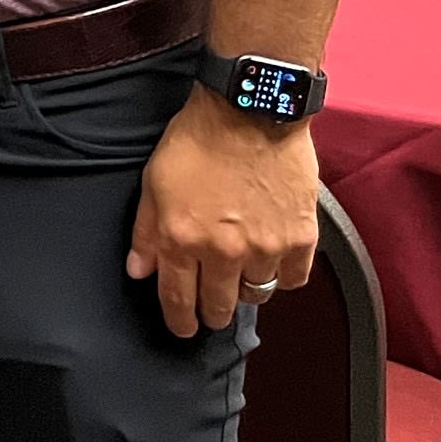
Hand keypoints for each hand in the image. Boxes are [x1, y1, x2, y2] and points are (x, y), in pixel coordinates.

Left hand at [127, 88, 320, 336]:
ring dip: (246, 290)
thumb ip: (145, 232)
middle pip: (219, 305)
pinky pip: (293, 278)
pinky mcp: (301, 238)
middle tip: (212, 309)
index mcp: (182, 239)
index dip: (179, 320)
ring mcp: (266, 247)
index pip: (178, 299)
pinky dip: (283, 276)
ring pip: (256, 294)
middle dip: (212, 312)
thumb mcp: (153, 182)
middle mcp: (224, 252)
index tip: (182, 329)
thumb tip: (139, 271)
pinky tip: (273, 263)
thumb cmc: (196, 141)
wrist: (249, 112)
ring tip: (240, 277)